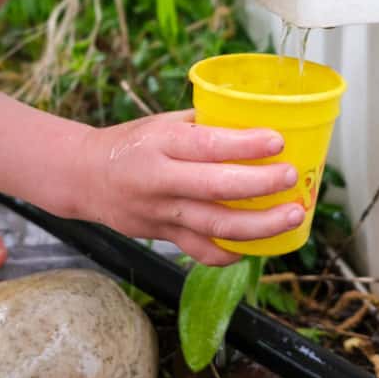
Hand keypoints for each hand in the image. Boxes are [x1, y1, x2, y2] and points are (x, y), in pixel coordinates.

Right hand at [76, 110, 305, 265]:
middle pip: (216, 188)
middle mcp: (160, 180)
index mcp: (160, 143)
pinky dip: (229, 253)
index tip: (277, 141)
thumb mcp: (162, 123)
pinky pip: (200, 251)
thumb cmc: (132, 144)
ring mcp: (161, 213)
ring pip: (215, 226)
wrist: (86, 177)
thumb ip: (203, 126)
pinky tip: (255, 247)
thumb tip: (255, 123)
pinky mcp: (162, 235)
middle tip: (291, 177)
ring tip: (292, 215)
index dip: (245, 144)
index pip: (207, 144)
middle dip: (261, 184)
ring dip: (260, 225)